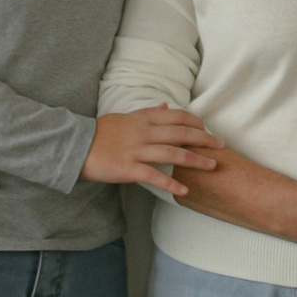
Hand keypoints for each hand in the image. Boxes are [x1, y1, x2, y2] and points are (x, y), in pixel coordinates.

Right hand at [87, 107, 225, 201]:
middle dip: (204, 140)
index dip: (196, 123)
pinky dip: (171, 184)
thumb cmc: (100, 132)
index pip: (177, 116)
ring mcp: (137, 150)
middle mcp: (144, 132)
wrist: (75, 146)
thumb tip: (165, 105)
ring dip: (195, 160)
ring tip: (212, 166)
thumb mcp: (125, 116)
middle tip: (221, 147)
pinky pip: (154, 176)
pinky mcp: (128, 169)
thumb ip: (147, 112)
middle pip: (181, 133)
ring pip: (173, 153)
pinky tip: (184, 190)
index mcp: (143, 118)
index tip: (208, 131)